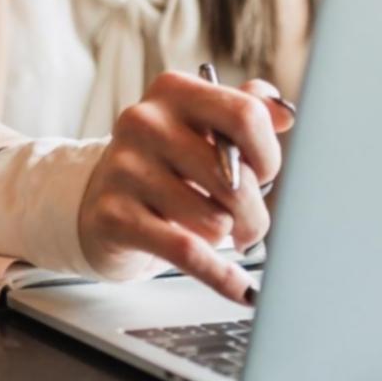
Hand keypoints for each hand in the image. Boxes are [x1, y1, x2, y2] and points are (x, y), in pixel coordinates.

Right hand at [75, 72, 287, 302]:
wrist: (98, 201)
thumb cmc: (163, 165)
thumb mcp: (201, 129)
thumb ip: (245, 111)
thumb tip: (284, 113)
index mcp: (173, 91)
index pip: (246, 116)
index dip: (267, 155)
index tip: (263, 176)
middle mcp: (144, 122)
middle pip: (236, 179)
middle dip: (254, 214)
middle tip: (247, 224)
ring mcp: (125, 169)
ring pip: (215, 220)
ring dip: (222, 236)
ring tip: (206, 229)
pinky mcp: (114, 216)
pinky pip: (187, 253)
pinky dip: (221, 276)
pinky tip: (241, 289)